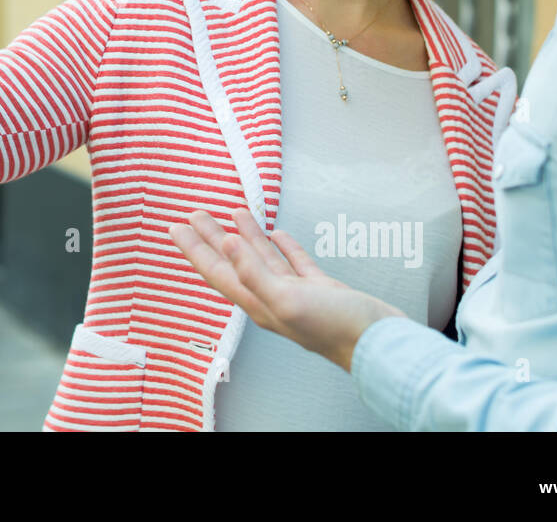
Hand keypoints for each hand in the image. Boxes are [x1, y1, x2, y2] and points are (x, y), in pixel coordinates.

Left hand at [168, 208, 405, 371]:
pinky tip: (277, 234)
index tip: (176, 228)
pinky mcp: (321, 290)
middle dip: (213, 238)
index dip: (196, 249)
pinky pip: (294, 263)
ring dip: (247, 236)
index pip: (218, 271)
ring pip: (264, 259)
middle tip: (196, 214)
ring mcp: (297, 294)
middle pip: (235, 262)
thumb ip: (254, 273)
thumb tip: (226, 244)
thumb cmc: (336, 329)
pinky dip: (283, 247)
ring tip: (234, 212)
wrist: (380, 345)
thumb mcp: (288, 300)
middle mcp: (273, 298)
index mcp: (260, 303)